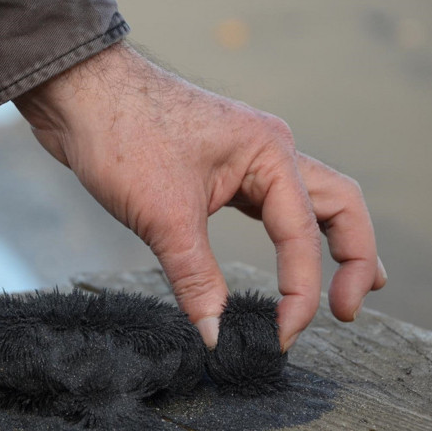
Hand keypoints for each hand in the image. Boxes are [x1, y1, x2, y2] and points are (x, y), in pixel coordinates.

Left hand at [13, 42, 386, 350]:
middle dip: (354, 258)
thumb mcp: (164, 217)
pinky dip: (285, 235)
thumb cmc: (122, 134)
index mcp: (270, 153)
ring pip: (307, 204)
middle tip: (350, 310)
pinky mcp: (215, 168)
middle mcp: (268, 151)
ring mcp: (243, 157)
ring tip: (349, 284)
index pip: (302, 236)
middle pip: (338, 206)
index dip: (300, 294)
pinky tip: (285, 255)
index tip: (280, 337)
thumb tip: (215, 334)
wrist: (77, 93)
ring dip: (329, 243)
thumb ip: (196, 279)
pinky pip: (265, 206)